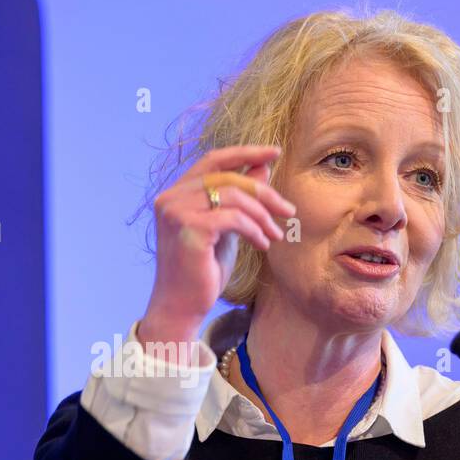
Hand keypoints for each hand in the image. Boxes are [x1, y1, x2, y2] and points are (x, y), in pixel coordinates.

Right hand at [139, 144, 295, 346]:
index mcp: (175, 193)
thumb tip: (263, 167)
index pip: (213, 160)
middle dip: (264, 192)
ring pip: (234, 196)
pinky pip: (234, 218)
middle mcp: (171, 198)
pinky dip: (255, 230)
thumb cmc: (201, 270)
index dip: (245, 153)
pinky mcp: (189, 229)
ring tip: (275, 235)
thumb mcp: (226, 228)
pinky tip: (263, 245)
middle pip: (229, 177)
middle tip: (288, 211)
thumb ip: (239, 198)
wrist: (181, 306)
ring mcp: (177, 212)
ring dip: (263, 216)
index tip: (275, 152)